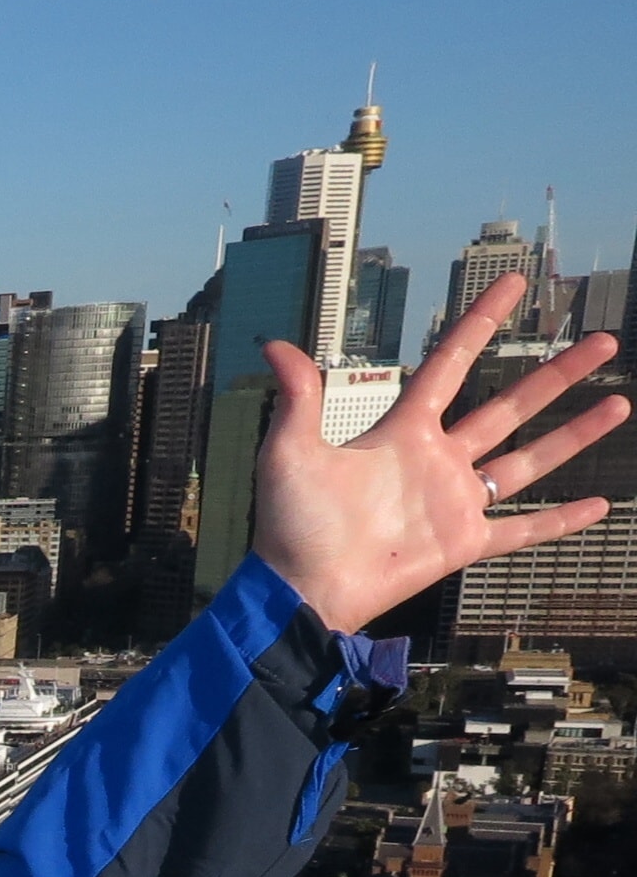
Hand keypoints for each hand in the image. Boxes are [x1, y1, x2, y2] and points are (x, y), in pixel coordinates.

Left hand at [254, 273, 626, 635]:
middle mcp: (436, 461)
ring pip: (528, 459)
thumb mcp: (289, 453)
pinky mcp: (463, 544)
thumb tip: (275, 345)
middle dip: (557, 375)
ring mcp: (454, 502)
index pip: (451, 364)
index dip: (481, 323)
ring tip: (620, 402)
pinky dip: (559, 521)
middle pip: (509, 406)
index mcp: (401, 433)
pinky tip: (600, 504)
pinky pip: (521, 531)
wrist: (302, 591)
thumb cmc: (290, 526)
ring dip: (574, 434)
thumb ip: (296, 399)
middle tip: (602, 342)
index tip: (515, 285)